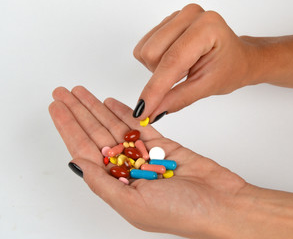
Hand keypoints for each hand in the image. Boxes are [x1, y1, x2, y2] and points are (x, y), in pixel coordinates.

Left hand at [49, 86, 246, 237]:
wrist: (222, 204)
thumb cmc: (182, 213)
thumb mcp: (134, 204)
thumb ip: (104, 184)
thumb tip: (78, 163)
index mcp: (117, 186)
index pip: (85, 151)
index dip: (69, 128)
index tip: (57, 108)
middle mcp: (128, 170)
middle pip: (97, 135)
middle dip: (79, 112)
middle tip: (63, 92)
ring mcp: (145, 156)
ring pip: (116, 127)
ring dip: (98, 109)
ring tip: (82, 92)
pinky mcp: (164, 146)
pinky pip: (139, 126)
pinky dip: (125, 114)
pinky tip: (111, 103)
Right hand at [132, 3, 259, 121]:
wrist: (237, 58)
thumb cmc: (229, 69)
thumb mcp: (206, 88)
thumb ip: (177, 99)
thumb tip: (151, 112)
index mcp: (207, 28)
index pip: (172, 61)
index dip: (154, 89)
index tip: (142, 111)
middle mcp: (190, 15)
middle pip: (151, 54)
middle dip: (161, 76)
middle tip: (183, 77)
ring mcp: (177, 16)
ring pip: (145, 51)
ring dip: (158, 68)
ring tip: (183, 68)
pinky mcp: (167, 22)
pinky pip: (145, 47)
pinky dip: (156, 62)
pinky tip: (176, 61)